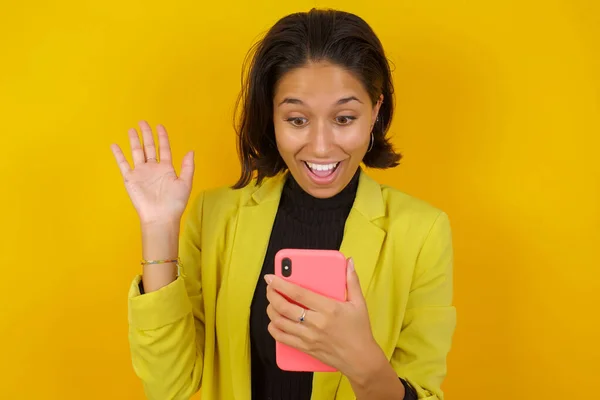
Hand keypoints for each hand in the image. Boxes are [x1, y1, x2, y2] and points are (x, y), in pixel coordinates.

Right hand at [111, 121, 194, 225]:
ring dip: (134, 140)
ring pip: (137, 152)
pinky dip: (118, 154)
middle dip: (146, 134)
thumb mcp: (185, 183)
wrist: (160, 217)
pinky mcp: (131, 178)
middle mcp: (153, 168)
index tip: (160, 126)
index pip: (164, 148)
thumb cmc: (174, 203)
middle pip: (149, 147)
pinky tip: (114, 145)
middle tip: (143, 122)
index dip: (162, 137)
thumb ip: (188, 167)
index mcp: (167, 168)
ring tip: (131, 129)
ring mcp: (141, 172)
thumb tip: (191, 151)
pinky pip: (123, 164)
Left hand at [265, 258, 382, 380]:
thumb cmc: (359, 331)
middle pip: (284, 306)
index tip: (271, 277)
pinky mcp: (305, 348)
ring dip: (271, 310)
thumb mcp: (359, 303)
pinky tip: (274, 321)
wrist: (360, 359)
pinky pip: (282, 338)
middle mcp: (316, 323)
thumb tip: (349, 262)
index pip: (298, 293)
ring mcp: (308, 337)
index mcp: (328, 309)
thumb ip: (352, 281)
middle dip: (272, 294)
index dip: (281, 284)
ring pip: (279, 322)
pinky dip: (273, 328)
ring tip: (272, 302)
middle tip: (269, 287)